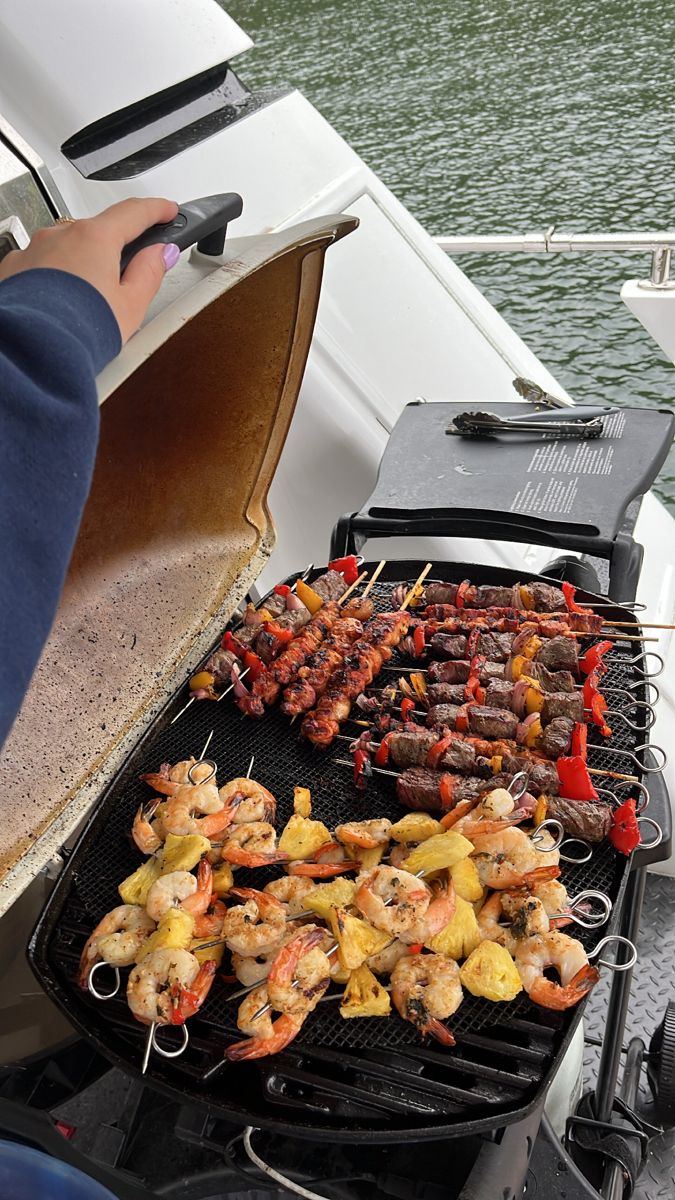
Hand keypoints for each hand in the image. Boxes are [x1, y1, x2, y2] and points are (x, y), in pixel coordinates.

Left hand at [0, 197, 178, 341]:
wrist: (32, 351)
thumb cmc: (77, 332)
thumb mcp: (131, 306)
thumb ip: (149, 273)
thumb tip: (160, 254)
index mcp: (94, 238)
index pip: (133, 213)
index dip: (155, 210)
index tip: (166, 211)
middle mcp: (59, 236)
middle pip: (97, 233)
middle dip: (114, 248)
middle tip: (130, 273)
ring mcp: (32, 251)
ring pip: (67, 250)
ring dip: (82, 266)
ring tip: (91, 302)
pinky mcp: (12, 271)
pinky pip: (41, 266)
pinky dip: (55, 279)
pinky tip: (61, 304)